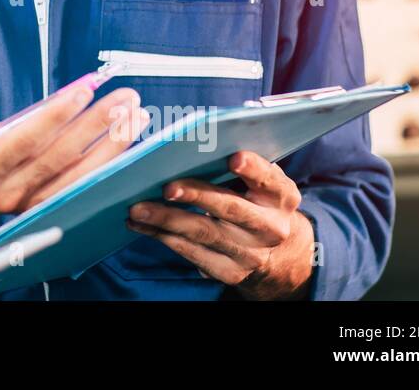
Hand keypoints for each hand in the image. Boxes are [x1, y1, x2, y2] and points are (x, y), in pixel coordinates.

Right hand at [0, 82, 148, 216]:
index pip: (25, 142)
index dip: (55, 117)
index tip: (82, 92)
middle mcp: (7, 192)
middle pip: (60, 158)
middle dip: (96, 127)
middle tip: (123, 101)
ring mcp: (27, 203)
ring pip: (77, 176)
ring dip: (110, 147)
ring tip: (134, 118)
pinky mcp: (40, 205)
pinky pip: (78, 186)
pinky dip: (104, 166)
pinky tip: (124, 144)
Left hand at [125, 151, 314, 299]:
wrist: (279, 257)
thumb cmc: (259, 203)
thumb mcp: (264, 184)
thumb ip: (242, 166)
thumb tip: (195, 145)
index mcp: (281, 197)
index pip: (269, 180)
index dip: (253, 169)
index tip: (233, 158)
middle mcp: (270, 227)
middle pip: (230, 209)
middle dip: (197, 196)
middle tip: (167, 187)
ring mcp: (249, 254)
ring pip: (203, 233)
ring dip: (166, 220)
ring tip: (137, 209)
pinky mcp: (229, 272)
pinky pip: (191, 253)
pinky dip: (162, 237)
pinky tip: (140, 225)